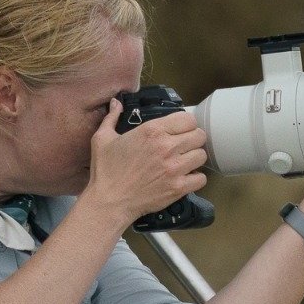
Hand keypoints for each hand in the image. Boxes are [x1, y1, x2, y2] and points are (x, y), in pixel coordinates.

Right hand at [80, 99, 207, 224]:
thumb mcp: (102, 138)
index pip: (188, 119)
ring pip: (202, 155)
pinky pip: (201, 178)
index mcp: (153, 131)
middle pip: (199, 136)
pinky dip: (196, 178)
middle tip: (184, 146)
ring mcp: (174, 168)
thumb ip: (112, 117)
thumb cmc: (106, 170)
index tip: (180, 130)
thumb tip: (115, 102)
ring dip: (195, 157)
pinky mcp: (178, 187)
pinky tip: (185, 177)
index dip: (186, 124)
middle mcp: (167, 147)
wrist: (109, 202)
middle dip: (193, 139)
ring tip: (185, 161)